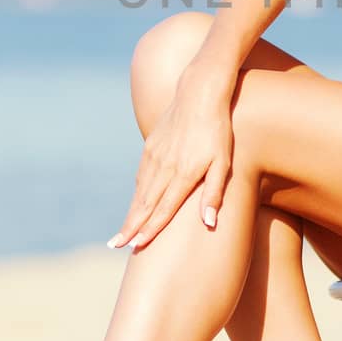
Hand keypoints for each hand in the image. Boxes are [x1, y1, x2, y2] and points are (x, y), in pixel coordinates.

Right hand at [107, 72, 233, 251]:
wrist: (199, 94)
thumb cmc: (218, 130)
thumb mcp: (224, 162)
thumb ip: (215, 193)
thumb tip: (208, 223)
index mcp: (184, 174)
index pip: (164, 209)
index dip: (150, 229)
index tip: (136, 246)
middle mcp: (165, 168)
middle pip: (145, 204)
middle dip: (130, 227)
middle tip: (116, 246)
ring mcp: (155, 156)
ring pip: (140, 192)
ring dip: (131, 213)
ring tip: (122, 232)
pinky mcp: (150, 147)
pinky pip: (141, 176)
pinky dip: (137, 194)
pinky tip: (136, 204)